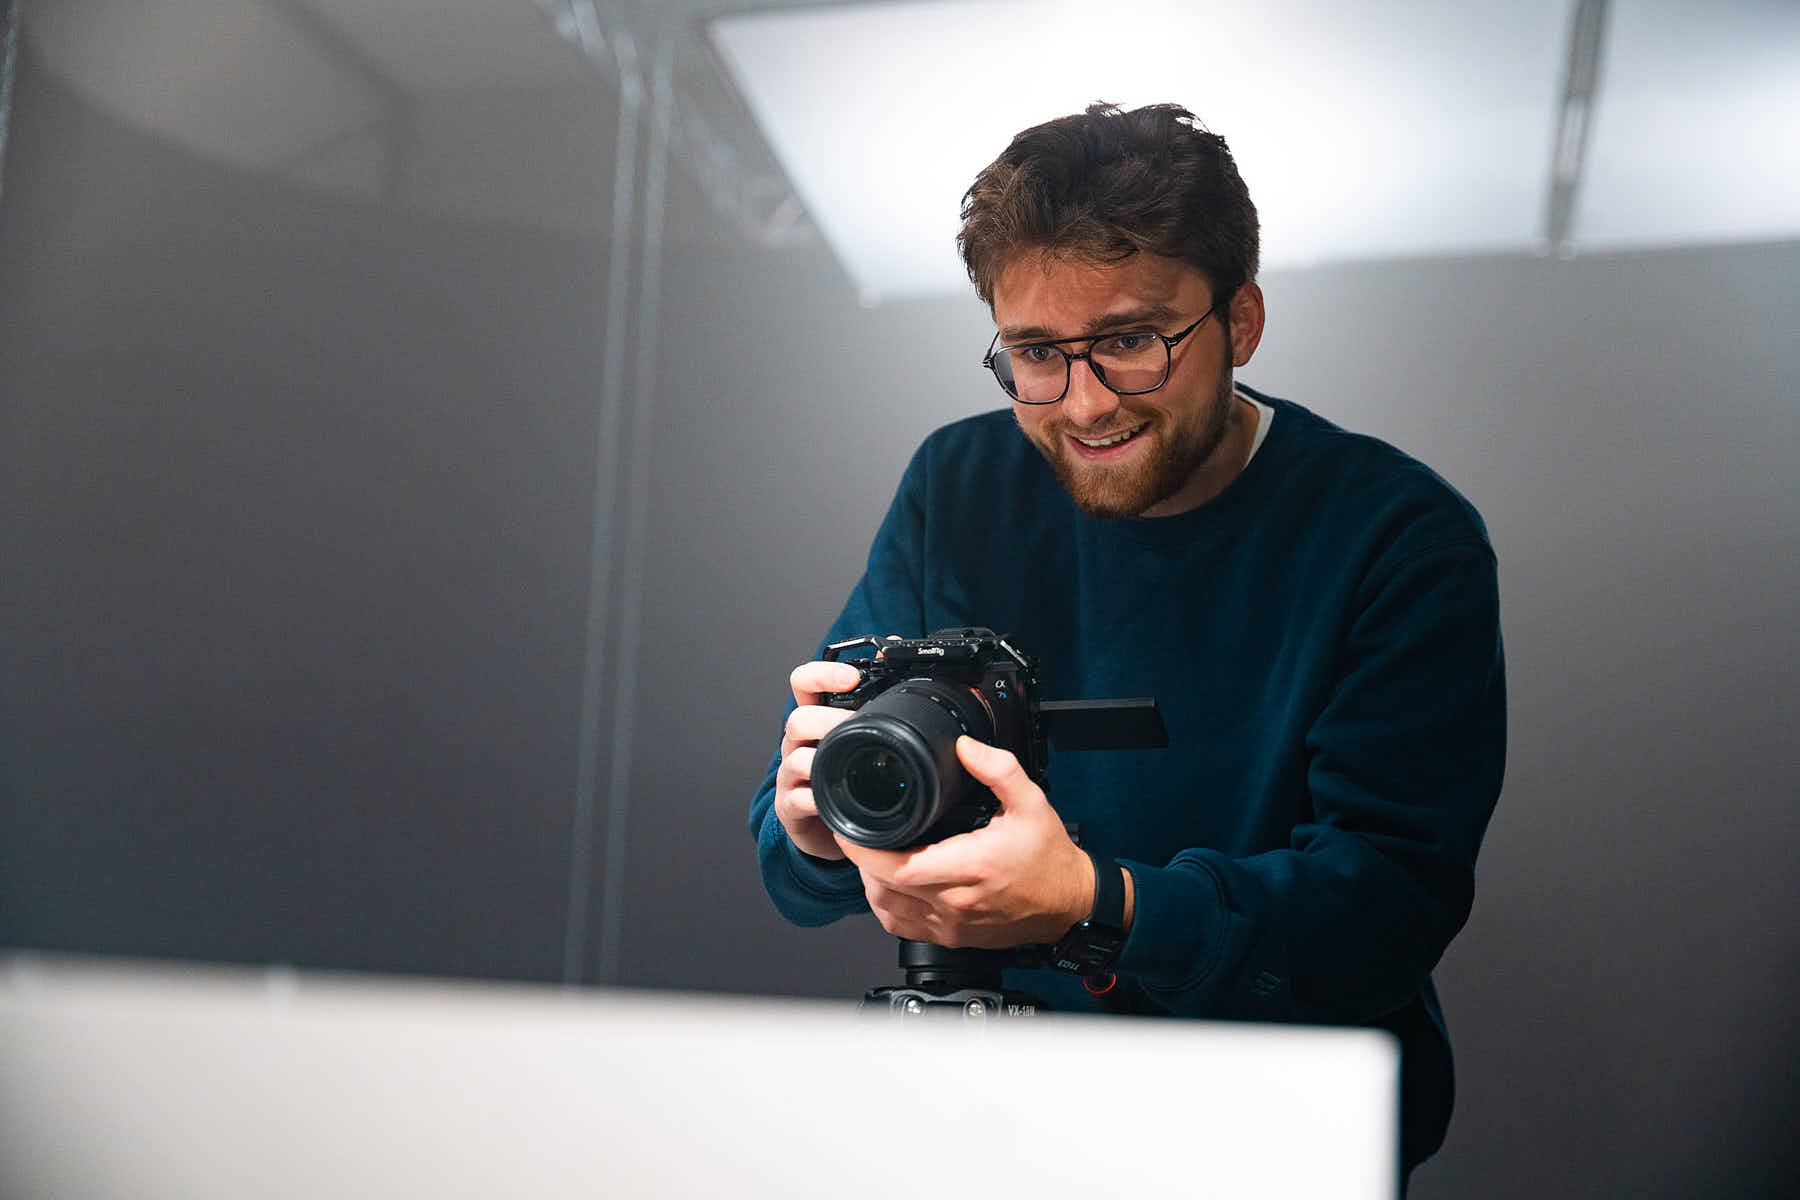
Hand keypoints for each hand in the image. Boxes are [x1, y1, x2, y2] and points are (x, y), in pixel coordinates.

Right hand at [772, 659, 864, 860]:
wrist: (827, 826)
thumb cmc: (848, 774)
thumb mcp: (859, 733)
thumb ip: (876, 695)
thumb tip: (895, 646)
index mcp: (816, 717)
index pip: (804, 683)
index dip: (822, 674)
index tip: (852, 678)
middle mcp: (798, 743)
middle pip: (798, 719)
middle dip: (830, 722)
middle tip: (861, 728)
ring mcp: (791, 775)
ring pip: (795, 758)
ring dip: (824, 760)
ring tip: (851, 765)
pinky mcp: (790, 806)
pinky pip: (798, 799)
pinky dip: (818, 800)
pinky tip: (837, 800)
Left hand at [836, 736, 1095, 947]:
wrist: (1071, 903)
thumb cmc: (1050, 858)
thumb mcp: (1031, 802)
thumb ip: (997, 769)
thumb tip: (964, 747)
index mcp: (970, 866)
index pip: (898, 866)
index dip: (863, 849)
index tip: (850, 827)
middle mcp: (955, 901)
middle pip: (883, 887)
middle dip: (861, 859)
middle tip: (857, 830)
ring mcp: (952, 924)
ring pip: (887, 910)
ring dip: (871, 882)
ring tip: (873, 853)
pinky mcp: (953, 936)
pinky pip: (903, 926)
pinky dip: (887, 905)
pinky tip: (890, 883)